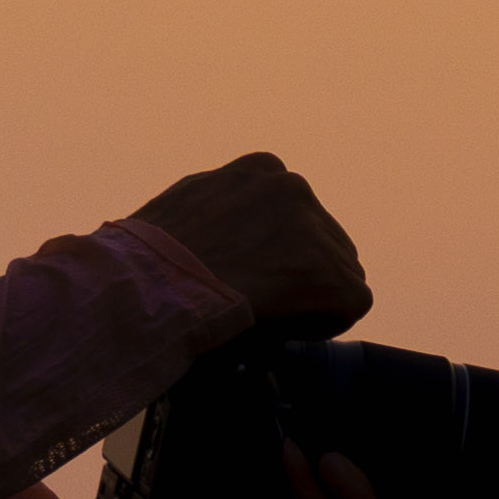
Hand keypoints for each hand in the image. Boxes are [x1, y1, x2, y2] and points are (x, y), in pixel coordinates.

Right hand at [134, 152, 372, 338]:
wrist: (146, 289)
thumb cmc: (148, 260)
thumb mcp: (185, 207)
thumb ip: (222, 209)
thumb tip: (231, 230)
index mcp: (261, 171)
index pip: (293, 214)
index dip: (276, 253)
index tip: (249, 275)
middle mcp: (293, 188)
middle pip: (322, 240)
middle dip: (299, 270)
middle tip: (261, 301)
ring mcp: (315, 229)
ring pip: (339, 271)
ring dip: (311, 296)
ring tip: (265, 315)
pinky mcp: (330, 274)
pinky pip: (352, 303)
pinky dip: (324, 322)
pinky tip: (282, 327)